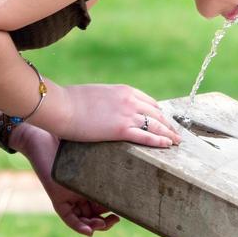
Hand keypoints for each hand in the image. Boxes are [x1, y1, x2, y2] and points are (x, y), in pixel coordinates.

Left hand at [13, 124, 120, 236]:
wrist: (44, 137)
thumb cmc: (70, 139)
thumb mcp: (93, 151)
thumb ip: (109, 158)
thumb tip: (136, 153)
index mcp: (89, 184)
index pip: (104, 203)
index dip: (114, 210)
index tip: (125, 210)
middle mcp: (79, 193)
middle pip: (95, 215)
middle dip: (106, 222)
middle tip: (116, 219)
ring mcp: (69, 198)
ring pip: (83, 220)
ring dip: (95, 226)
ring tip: (103, 224)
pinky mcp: (58, 200)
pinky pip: (69, 218)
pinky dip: (79, 227)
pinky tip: (90, 231)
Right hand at [54, 83, 183, 147]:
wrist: (61, 106)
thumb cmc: (70, 101)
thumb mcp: (94, 95)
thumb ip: (106, 101)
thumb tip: (104, 109)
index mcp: (123, 91)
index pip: (148, 101)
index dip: (158, 112)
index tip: (163, 120)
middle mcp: (129, 100)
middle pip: (156, 113)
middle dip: (167, 124)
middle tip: (175, 133)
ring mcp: (127, 114)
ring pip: (156, 125)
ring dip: (169, 134)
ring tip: (176, 142)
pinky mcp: (120, 129)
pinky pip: (146, 136)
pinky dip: (159, 141)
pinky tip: (167, 145)